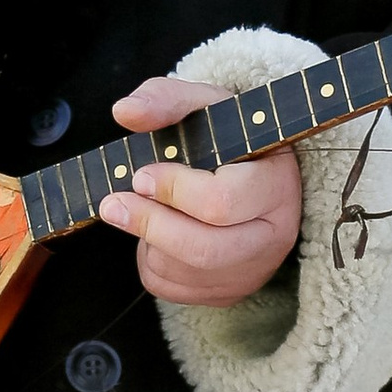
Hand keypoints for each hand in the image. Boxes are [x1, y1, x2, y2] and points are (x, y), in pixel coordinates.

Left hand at [97, 77, 302, 305]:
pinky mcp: (230, 291)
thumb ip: (165, 100)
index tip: (141, 176)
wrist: (252, 169)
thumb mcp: (205, 105)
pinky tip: (158, 235)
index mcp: (276, 185)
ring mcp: (254, 270)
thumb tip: (125, 112)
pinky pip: (175, 290)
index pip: (221, 202)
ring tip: (144, 211)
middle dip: (150, 225)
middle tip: (114, 203)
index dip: (173, 190)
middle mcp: (274, 236)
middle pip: (204, 249)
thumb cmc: (228, 137)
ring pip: (185, 272)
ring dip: (149, 242)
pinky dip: (152, 264)